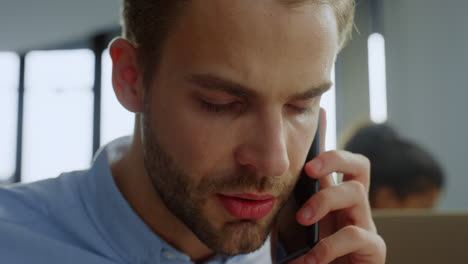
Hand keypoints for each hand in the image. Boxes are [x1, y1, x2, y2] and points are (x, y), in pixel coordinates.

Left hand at [289, 109, 385, 263]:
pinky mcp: (372, 250)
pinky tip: (309, 259)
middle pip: (359, 164)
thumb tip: (266, 170)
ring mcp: (364, 225)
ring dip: (325, 201)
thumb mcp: (285, 223)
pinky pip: (357, 235)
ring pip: (357, 192)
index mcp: (330, 197)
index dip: (328, 138)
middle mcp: (351, 206)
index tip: (318, 113)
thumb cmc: (299, 256)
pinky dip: (328, 247)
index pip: (335, 161)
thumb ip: (284, 200)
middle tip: (309, 168)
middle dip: (335, 157)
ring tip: (301, 219)